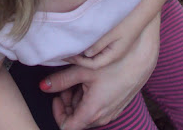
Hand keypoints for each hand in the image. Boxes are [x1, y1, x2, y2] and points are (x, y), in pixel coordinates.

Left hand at [44, 14, 160, 128]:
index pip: (67, 127)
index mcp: (91, 112)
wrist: (139, 60)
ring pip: (87, 114)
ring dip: (78, 100)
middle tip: (66, 84)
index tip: (56, 96)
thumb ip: (61, 80)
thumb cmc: (112, 64)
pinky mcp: (116, 106)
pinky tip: (90, 81)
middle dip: (67, 103)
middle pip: (77, 120)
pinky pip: (98, 108)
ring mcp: (111, 113)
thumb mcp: (82, 70)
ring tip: (78, 80)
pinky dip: (89, 98)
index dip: (58, 112)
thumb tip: (43, 86)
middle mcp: (102, 117)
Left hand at [65, 22, 135, 69]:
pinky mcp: (115, 45)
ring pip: (96, 57)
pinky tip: (84, 43)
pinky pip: (100, 51)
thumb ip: (98, 44)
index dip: (79, 61)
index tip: (67, 55)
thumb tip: (85, 53)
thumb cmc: (127, 22)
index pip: (92, 64)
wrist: (142, 15)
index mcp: (113, 55)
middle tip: (66, 54)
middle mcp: (114, 56)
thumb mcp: (111, 33)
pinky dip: (90, 49)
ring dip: (84, 55)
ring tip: (72, 48)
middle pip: (93, 63)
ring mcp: (115, 51)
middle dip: (79, 60)